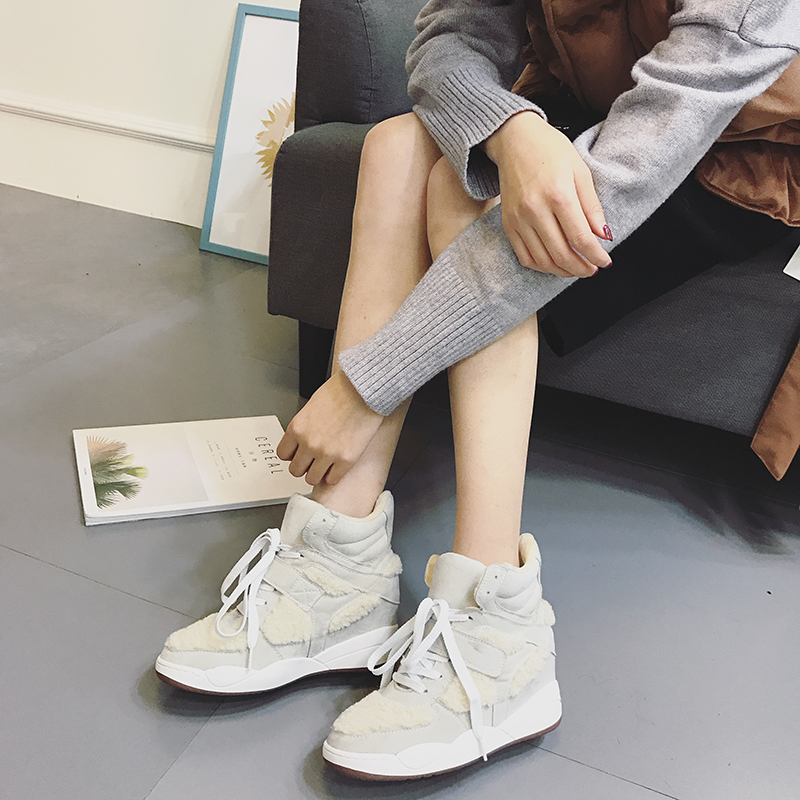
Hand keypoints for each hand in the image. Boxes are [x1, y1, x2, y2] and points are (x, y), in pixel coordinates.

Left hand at [277, 370, 382, 485]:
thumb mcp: (312, 406)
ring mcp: (326, 454)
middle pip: (295, 470)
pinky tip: (338, 466)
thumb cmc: (342, 392)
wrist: (364, 391)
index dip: (293, 455)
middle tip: (313, 461)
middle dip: (305, 466)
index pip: (283, 454)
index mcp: (297, 428)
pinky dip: (335, 475)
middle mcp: (308, 443)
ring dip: (318, 473)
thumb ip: (304, 426)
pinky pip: (332, 479)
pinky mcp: (345, 460)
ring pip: (312, 479)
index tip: (299, 454)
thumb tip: (303, 437)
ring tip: (326, 465)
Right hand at [484, 110, 611, 277]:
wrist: (515, 140)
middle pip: (561, 254)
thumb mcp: (581, 172)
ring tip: (575, 269)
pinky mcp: (508, 224)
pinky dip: (541, 266)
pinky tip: (554, 264)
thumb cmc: (550, 151)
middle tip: (592, 269)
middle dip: (581, 268)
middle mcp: (535, 210)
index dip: (596, 255)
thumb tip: (604, 236)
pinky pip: (525, 256)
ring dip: (562, 271)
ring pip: (543, 260)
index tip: (605, 261)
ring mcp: (518, 219)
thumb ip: (592, 207)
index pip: (580, 238)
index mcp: (558, 195)